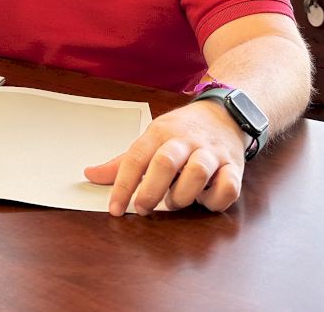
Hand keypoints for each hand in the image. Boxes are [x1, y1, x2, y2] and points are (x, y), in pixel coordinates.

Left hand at [84, 100, 248, 214]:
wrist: (225, 114)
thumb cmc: (182, 132)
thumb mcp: (151, 139)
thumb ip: (123, 162)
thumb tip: (90, 174)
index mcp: (160, 133)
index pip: (136, 158)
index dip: (123, 186)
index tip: (114, 209)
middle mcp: (185, 140)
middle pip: (165, 163)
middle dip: (151, 191)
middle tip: (143, 208)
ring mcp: (211, 152)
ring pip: (197, 173)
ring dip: (182, 195)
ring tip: (174, 201)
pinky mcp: (234, 166)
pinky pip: (227, 187)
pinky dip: (215, 200)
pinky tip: (204, 200)